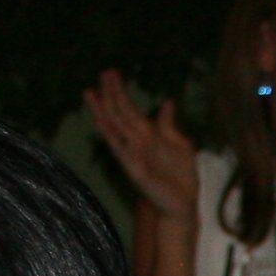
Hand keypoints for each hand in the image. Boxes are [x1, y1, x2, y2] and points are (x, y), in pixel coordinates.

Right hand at [85, 71, 201, 223]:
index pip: (129, 109)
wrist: (184, 203)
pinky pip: (121, 151)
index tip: (111, 72)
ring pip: (113, 128)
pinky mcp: (135, 169)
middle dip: (111, 93)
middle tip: (103, 72)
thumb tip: (166, 102)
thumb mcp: (180, 145)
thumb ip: (169, 125)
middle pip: (118, 114)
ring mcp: (132, 155)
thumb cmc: (182, 177)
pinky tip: (102, 122)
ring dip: (102, 111)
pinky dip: (112, 136)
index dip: (120, 91)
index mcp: (147, 135)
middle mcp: (136, 143)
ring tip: (91, 94)